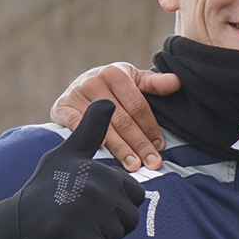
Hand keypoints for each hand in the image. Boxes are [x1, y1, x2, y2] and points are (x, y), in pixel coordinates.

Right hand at [0, 99, 145, 238]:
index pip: (135, 196)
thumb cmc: (46, 187)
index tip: (91, 200)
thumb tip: (109, 99)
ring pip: (116, 238)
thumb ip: (91, 129)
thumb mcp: (67, 153)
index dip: (117, 203)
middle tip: (81, 217)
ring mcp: (90, 216)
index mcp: (101, 171)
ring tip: (74, 227)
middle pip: (129, 220)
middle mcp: (98, 190)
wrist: (16, 222)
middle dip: (111, 224)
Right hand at [50, 63, 180, 172]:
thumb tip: (178, 82)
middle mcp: (94, 80)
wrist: (79, 87)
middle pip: (122, 119)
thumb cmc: (114, 88)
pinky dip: (89, 136)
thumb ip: (155, 85)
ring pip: (104, 126)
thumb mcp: (135, 82)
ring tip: (134, 165)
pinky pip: (76, 125)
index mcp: (115, 73)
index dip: (150, 128)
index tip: (160, 147)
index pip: (137, 106)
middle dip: (139, 143)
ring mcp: (75, 93)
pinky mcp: (61, 107)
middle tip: (152, 163)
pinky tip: (101, 150)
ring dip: (120, 148)